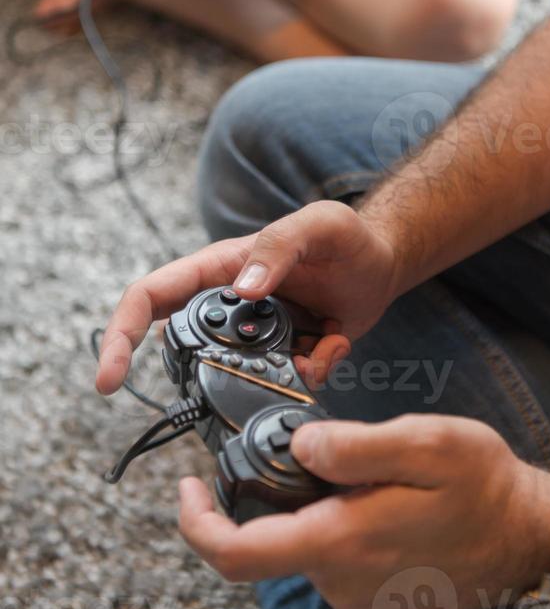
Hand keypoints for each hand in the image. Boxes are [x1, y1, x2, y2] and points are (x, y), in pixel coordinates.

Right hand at [95, 201, 397, 395]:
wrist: (382, 263)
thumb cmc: (346, 237)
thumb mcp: (319, 225)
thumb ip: (279, 247)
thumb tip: (243, 289)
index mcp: (218, 269)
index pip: (150, 297)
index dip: (120, 335)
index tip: (107, 379)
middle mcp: (228, 306)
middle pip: (187, 350)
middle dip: (211, 370)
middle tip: (265, 361)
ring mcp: (254, 337)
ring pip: (239, 376)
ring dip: (277, 375)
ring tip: (319, 342)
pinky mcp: (283, 359)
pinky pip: (286, 383)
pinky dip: (314, 371)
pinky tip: (335, 341)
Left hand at [179, 414, 549, 608]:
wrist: (529, 537)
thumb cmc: (483, 485)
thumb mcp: (427, 444)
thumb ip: (358, 446)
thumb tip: (300, 444)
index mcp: (342, 541)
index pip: (237, 552)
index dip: (197, 522)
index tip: (187, 485)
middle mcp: (342, 581)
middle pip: (268, 543)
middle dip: (272, 496)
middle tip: (308, 451)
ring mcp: (359, 599)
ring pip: (304, 547)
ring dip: (313, 509)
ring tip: (363, 474)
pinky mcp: (375, 602)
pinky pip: (333, 561)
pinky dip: (337, 528)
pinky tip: (377, 502)